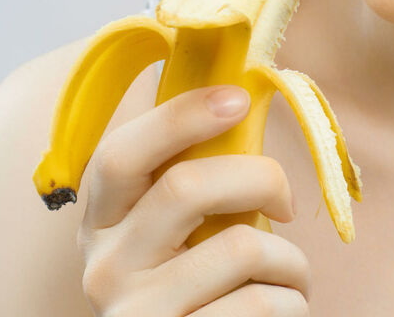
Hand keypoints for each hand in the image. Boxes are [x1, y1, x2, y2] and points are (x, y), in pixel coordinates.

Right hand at [76, 85, 310, 314]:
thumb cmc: (194, 291)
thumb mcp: (169, 239)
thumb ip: (186, 186)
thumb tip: (237, 102)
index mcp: (99, 223)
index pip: (120, 154)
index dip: (180, 116)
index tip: (237, 98)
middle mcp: (103, 268)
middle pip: (185, 186)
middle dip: (260, 178)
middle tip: (287, 202)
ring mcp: (137, 314)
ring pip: (241, 247)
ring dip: (290, 259)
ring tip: (290, 275)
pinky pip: (263, 303)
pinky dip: (293, 300)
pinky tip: (283, 308)